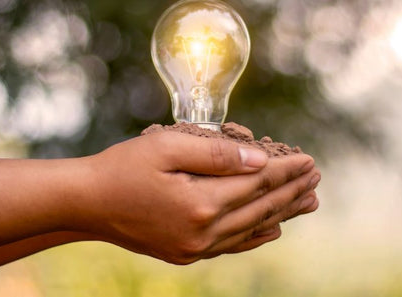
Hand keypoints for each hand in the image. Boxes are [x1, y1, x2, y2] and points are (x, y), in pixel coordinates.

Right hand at [76, 131, 320, 264]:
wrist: (84, 203)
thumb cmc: (123, 166)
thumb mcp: (169, 146)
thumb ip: (217, 153)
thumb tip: (261, 161)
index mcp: (201, 203)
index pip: (258, 183)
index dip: (287, 170)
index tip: (309, 159)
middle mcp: (203, 233)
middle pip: (261, 208)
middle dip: (292, 190)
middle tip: (317, 177)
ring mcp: (195, 248)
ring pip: (252, 228)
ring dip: (282, 213)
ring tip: (309, 201)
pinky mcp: (186, 255)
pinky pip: (232, 245)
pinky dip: (257, 235)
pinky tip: (273, 228)